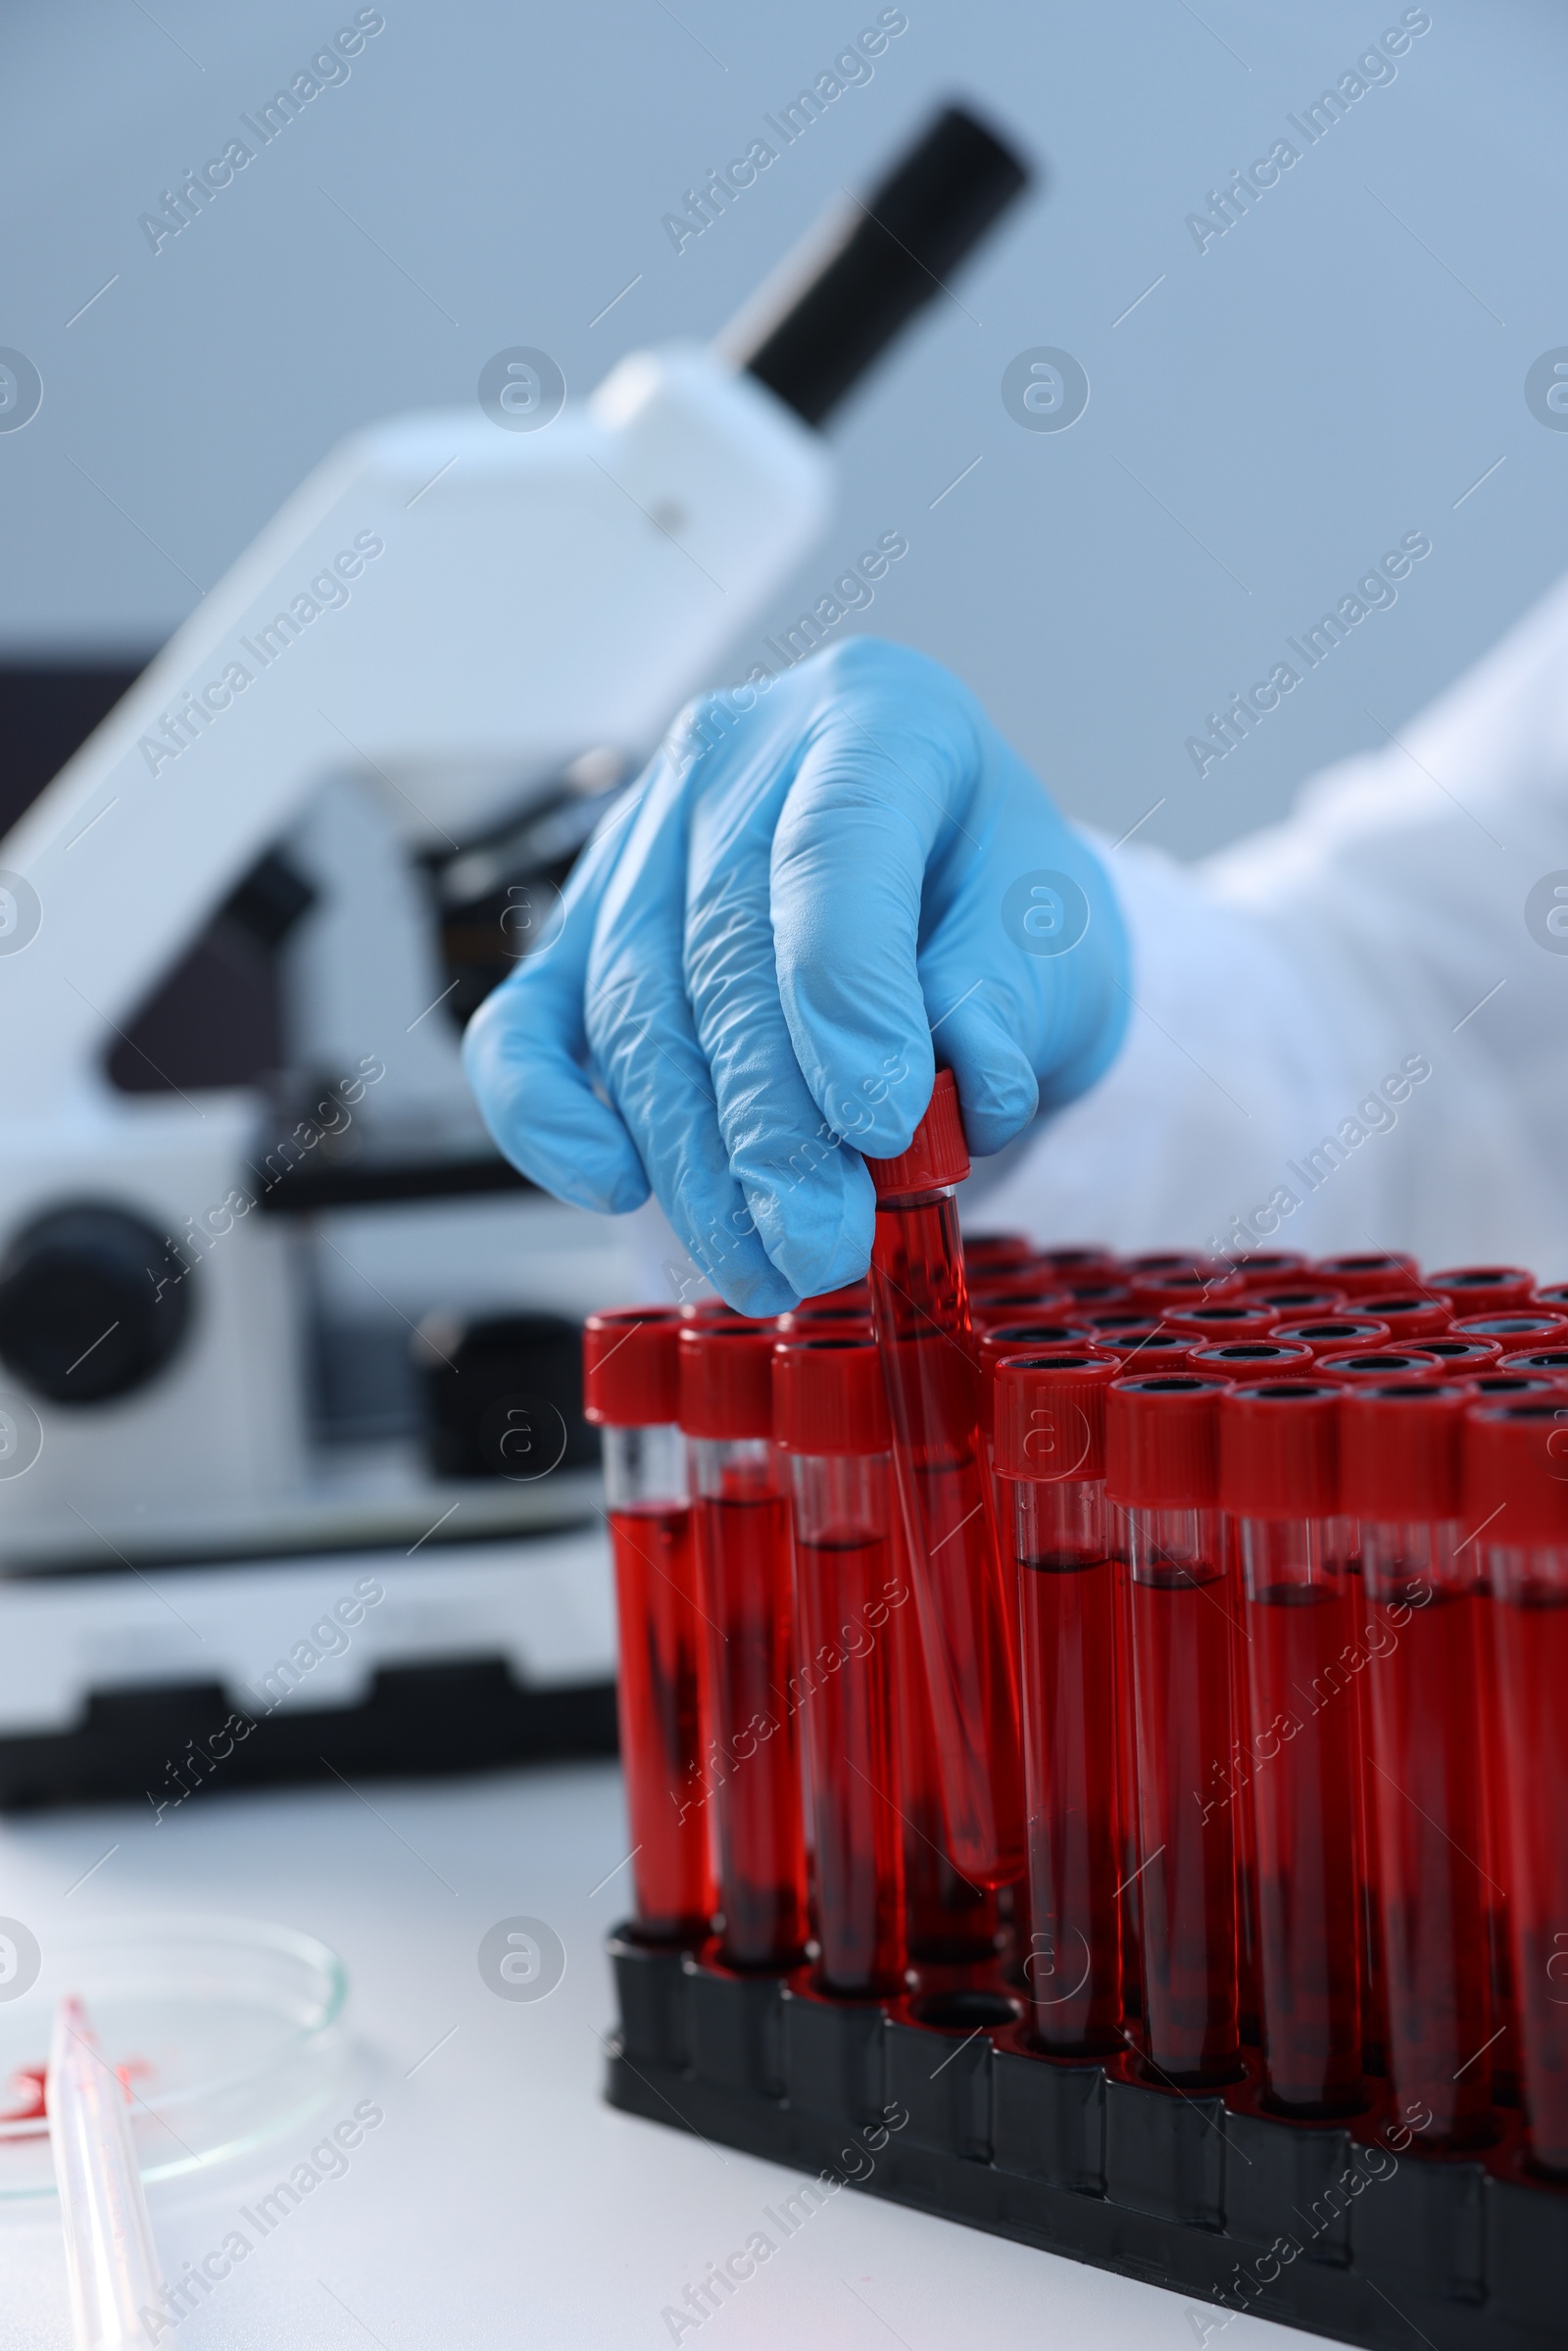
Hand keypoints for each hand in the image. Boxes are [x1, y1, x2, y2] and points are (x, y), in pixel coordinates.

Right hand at [463, 638, 1127, 1311]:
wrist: (951, 924)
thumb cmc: (1000, 920)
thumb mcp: (1056, 943)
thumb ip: (1008, 998)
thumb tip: (960, 1082)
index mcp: (877, 715)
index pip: (835, 845)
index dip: (846, 994)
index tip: (881, 1122)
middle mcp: (739, 754)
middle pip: (723, 947)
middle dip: (768, 1122)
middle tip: (818, 1242)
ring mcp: (642, 838)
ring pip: (635, 1007)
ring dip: (691, 1159)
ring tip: (761, 1262)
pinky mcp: (579, 930)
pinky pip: (527, 1026)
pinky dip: (549, 1116)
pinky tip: (612, 1185)